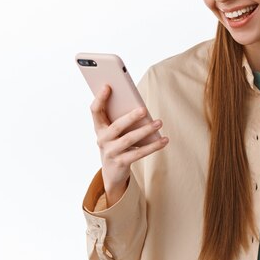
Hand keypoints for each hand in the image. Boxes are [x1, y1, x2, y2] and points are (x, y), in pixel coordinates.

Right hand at [90, 84, 168, 205]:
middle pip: (117, 126)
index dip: (100, 98)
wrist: (112, 173)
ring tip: (159, 122)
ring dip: (146, 130)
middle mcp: (102, 139)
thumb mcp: (115, 132)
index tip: (107, 86)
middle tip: (144, 109)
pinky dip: (153, 146)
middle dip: (131, 117)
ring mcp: (110, 152)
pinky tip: (164, 140)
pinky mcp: (121, 163)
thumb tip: (141, 107)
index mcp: (99, 127)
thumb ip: (121, 118)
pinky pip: (139, 153)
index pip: (95, 111)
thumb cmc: (116, 144)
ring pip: (129, 139)